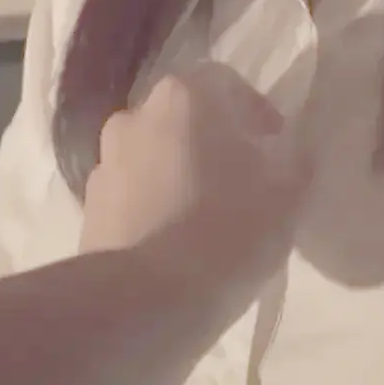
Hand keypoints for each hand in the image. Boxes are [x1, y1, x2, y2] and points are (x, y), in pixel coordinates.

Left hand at [79, 62, 306, 307]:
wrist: (145, 300)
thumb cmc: (227, 230)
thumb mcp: (288, 192)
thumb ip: (295, 157)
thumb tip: (288, 148)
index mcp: (183, 96)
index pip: (227, 83)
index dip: (256, 113)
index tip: (274, 151)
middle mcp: (134, 116)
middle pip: (185, 119)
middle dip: (213, 143)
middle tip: (242, 183)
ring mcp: (103, 163)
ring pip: (155, 156)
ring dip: (179, 174)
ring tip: (205, 219)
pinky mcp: (88, 209)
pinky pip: (132, 195)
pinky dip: (153, 207)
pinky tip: (174, 244)